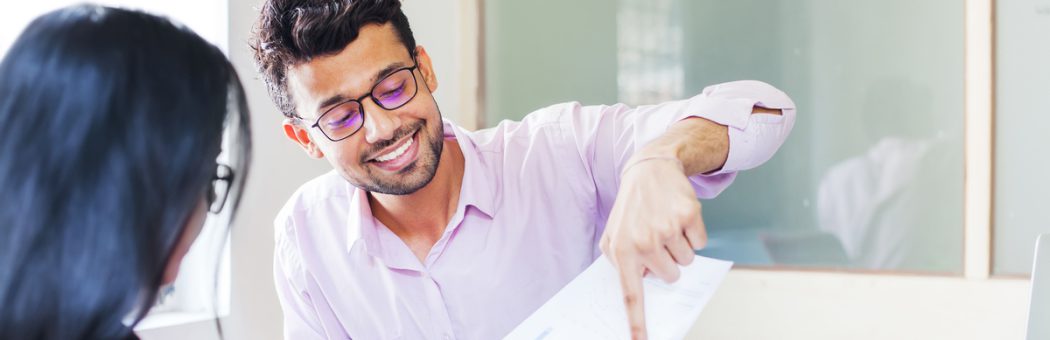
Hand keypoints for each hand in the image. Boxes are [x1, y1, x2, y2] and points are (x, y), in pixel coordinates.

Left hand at [600, 155, 706, 339]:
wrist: (649, 169)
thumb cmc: (632, 209)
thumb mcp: (614, 234)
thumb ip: (623, 263)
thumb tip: (644, 287)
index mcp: (621, 251)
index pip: (631, 294)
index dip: (636, 321)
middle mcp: (643, 242)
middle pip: (671, 276)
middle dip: (668, 262)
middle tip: (658, 238)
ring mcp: (666, 229)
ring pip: (687, 261)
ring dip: (681, 246)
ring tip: (666, 225)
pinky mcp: (688, 216)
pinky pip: (701, 243)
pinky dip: (694, 232)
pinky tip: (679, 216)